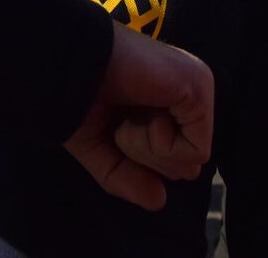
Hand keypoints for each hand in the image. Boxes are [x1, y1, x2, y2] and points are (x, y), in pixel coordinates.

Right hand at [63, 23, 213, 210]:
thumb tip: (159, 201)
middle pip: (187, 166)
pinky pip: (195, 150)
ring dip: (148, 149)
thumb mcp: (101, 148)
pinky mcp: (198, 89)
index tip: (117, 126)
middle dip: (146, 157)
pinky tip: (142, 113)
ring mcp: (199, 87)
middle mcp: (192, 92)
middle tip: (122, 121)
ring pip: (192, 161)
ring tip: (128, 113)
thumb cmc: (80, 97)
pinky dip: (159, 144)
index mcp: (173, 101)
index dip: (142, 159)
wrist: (68, 67)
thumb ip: (127, 176)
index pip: (177, 160)